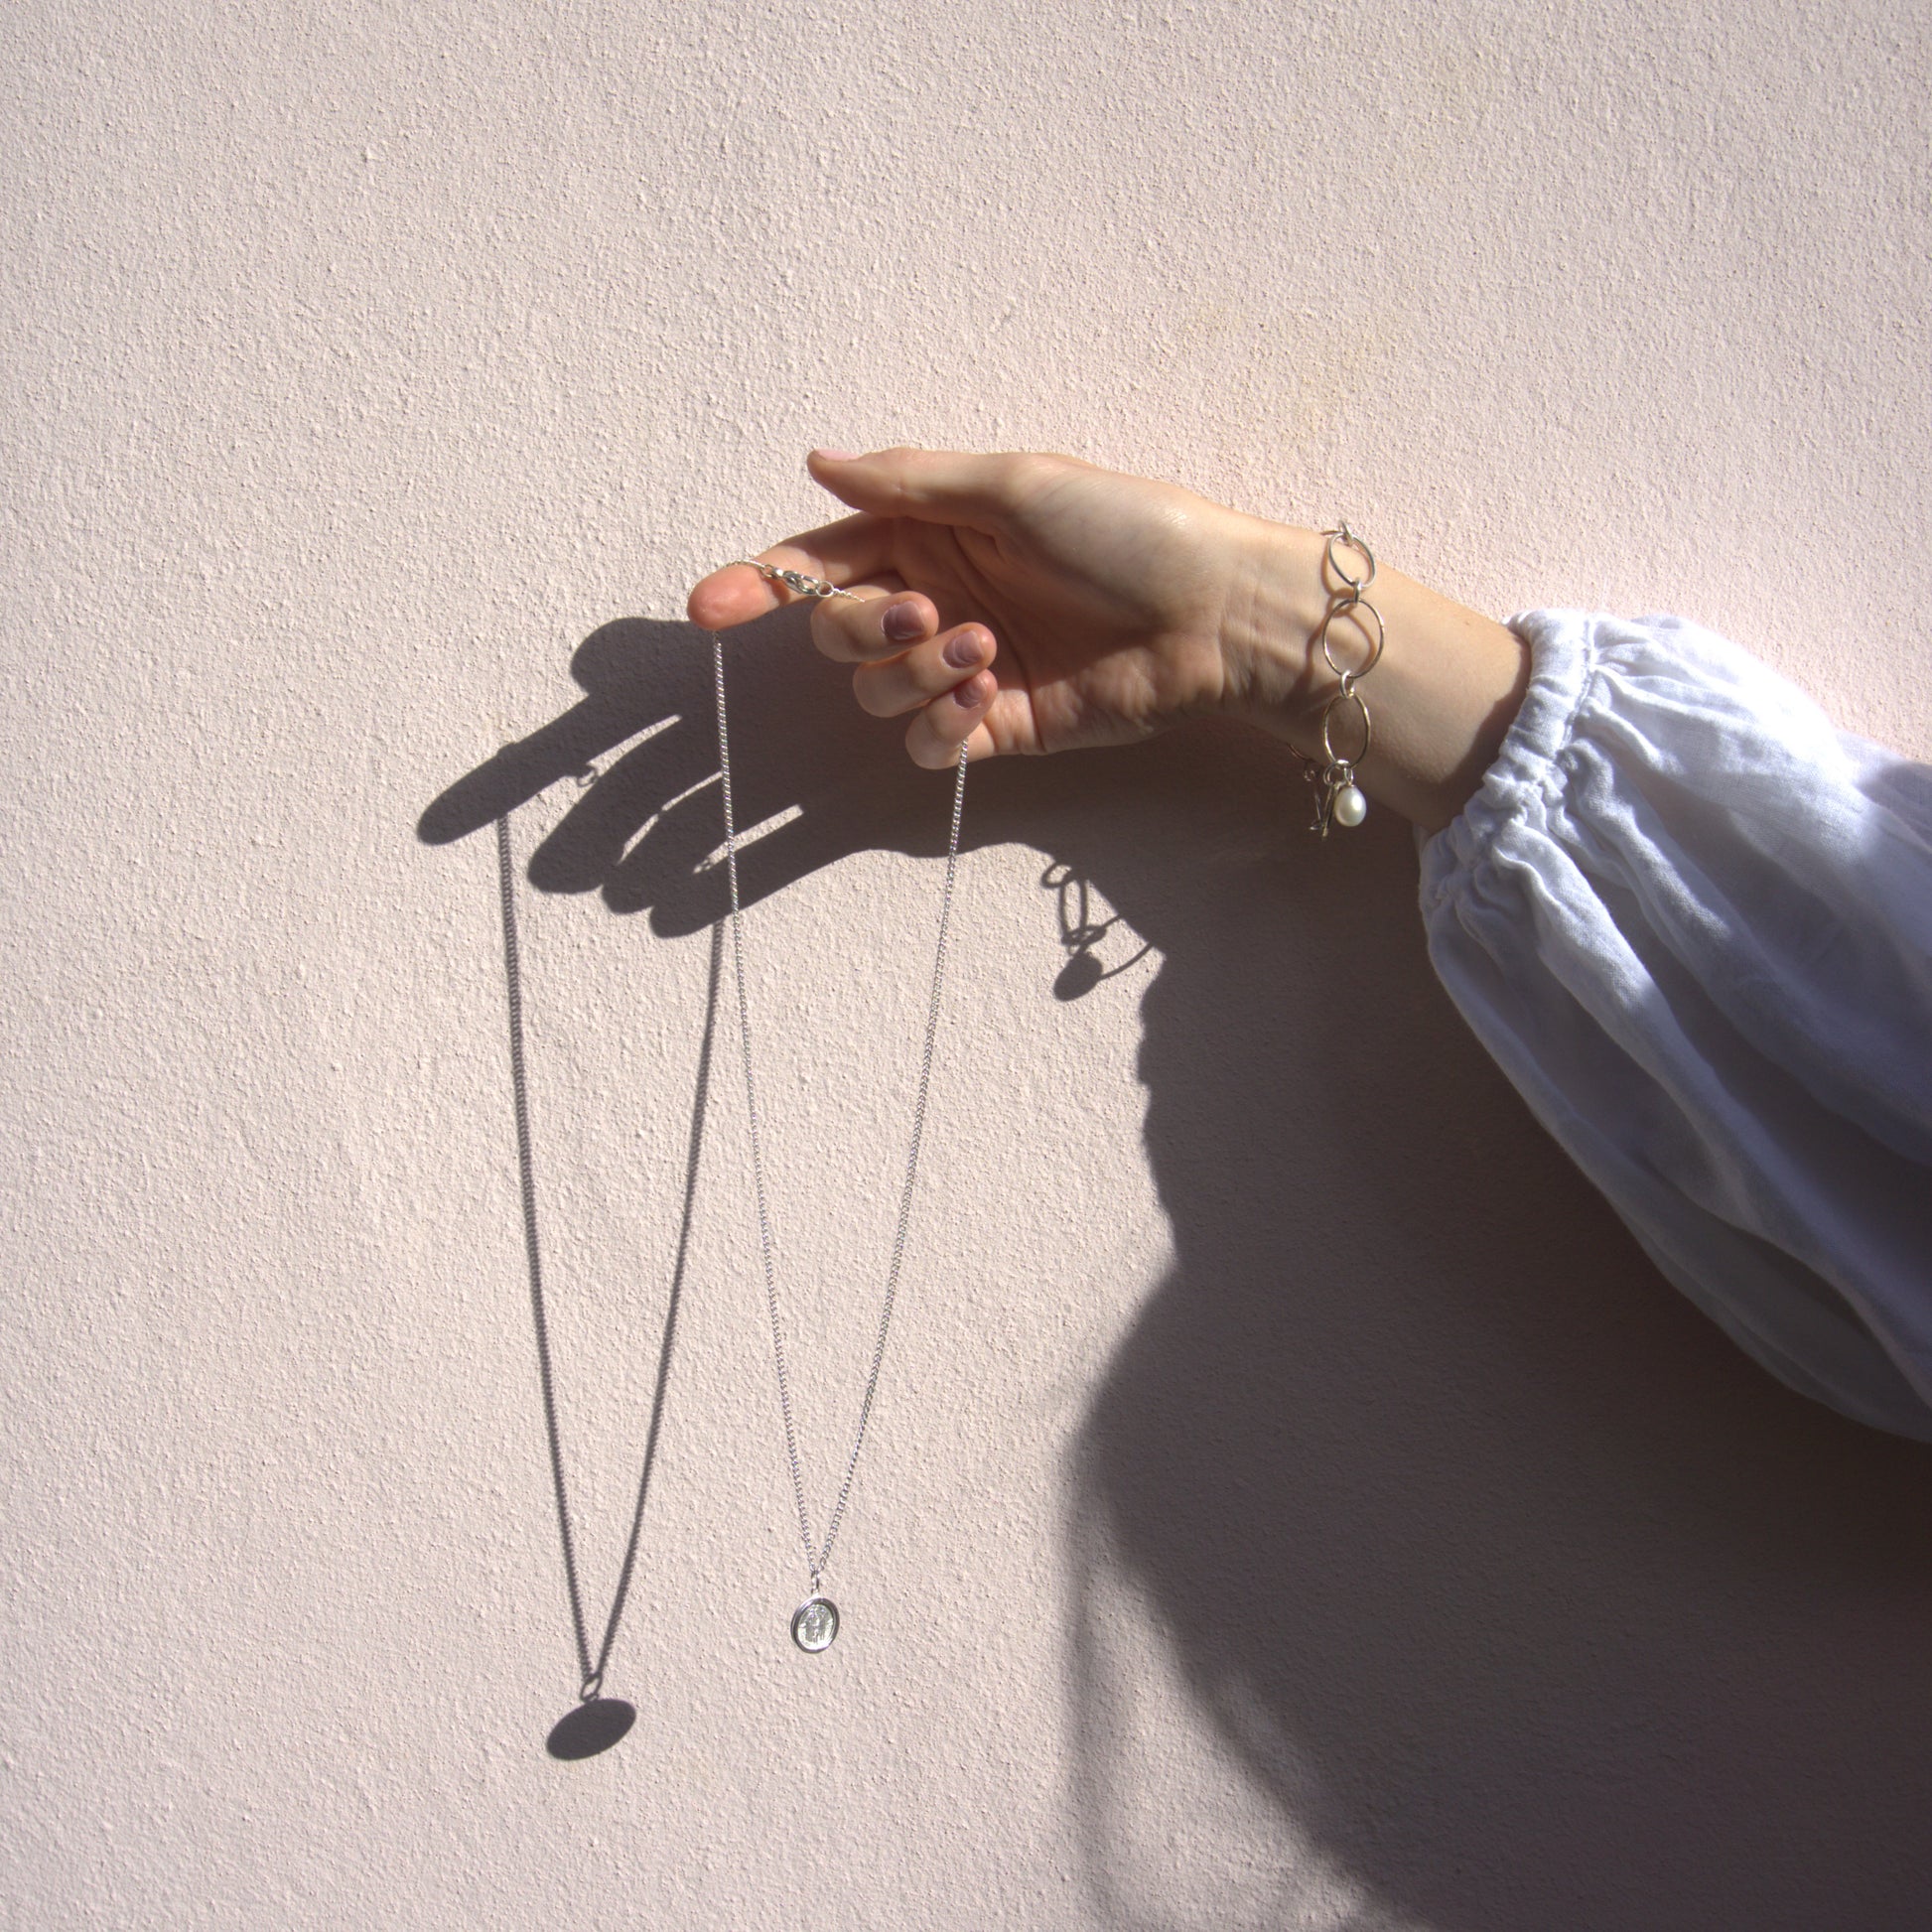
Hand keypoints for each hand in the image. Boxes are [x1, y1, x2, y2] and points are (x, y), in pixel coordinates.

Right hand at [686, 447, 1298, 769]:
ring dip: (914, 674)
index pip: (827, 557)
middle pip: (838, 631)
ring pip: (875, 692)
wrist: (1212, 617)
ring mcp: (965, 669)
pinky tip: (989, 699)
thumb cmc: (1128, 529)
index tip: (710, 608)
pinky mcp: (996, 729)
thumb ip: (907, 482)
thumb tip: (817, 459)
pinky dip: (939, 725)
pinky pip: (923, 745)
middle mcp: (940, 598)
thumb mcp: (1013, 485)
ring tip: (987, 653)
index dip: (764, 581)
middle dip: (861, 628)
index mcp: (936, 531)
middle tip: (926, 616)